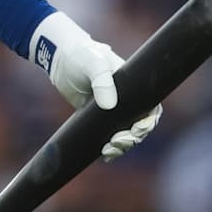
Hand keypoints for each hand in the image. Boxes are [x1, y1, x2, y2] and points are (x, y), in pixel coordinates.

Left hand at [30, 10, 163, 160]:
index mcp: (133, 86)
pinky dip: (110, 147)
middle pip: (140, 126)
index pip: (151, 109)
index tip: (136, 130)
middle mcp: (126, 100)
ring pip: (126, 134)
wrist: (60, 59)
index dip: (148, 123)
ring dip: (122, 146)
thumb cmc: (82, 55)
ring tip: (108, 150)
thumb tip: (109, 106)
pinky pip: (109, 136)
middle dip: (132, 138)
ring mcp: (113, 110)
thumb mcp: (93, 64)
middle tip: (116, 142)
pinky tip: (104, 155)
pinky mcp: (98, 118)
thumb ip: (102, 81)